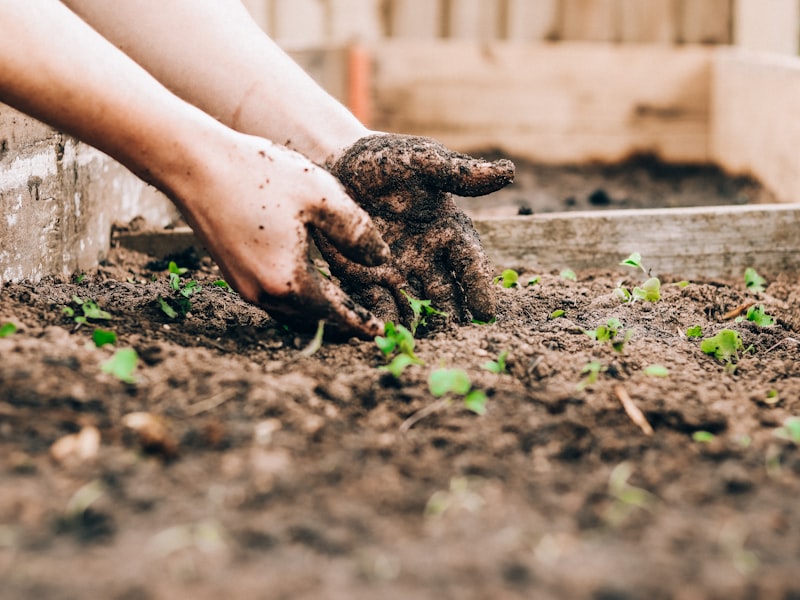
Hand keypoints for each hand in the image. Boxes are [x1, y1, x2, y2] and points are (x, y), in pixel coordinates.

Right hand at [176, 134, 388, 338]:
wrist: (195, 164)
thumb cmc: (260, 174)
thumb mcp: (322, 196)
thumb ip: (357, 232)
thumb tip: (381, 260)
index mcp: (289, 281)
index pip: (335, 313)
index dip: (360, 323)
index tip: (380, 333)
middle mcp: (263, 293)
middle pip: (312, 320)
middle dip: (341, 324)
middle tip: (367, 325)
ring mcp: (244, 286)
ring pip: (291, 313)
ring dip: (318, 314)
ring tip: (343, 309)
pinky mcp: (233, 274)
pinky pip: (274, 299)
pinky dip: (298, 300)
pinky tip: (310, 286)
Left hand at [315, 134, 514, 326]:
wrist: (336, 164)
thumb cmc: (385, 159)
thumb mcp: (422, 160)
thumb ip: (459, 172)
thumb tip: (508, 172)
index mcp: (448, 231)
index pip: (470, 263)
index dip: (479, 287)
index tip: (486, 312)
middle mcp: (427, 257)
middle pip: (446, 294)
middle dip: (452, 317)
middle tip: (456, 340)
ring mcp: (397, 271)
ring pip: (415, 305)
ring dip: (420, 326)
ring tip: (422, 346)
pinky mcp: (366, 278)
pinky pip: (378, 304)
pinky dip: (383, 320)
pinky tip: (385, 335)